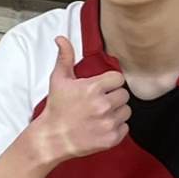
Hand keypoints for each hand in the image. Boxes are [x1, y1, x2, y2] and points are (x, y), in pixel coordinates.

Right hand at [30, 37, 127, 164]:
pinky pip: (125, 127)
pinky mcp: (111, 138)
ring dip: (116, 112)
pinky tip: (102, 126)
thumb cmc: (56, 108)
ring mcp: (108, 123)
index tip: (102, 88)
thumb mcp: (58, 80)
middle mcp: (103, 105)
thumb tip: (61, 38)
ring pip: (126, 111)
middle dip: (113, 97)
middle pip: (124, 95)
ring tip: (100, 115)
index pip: (118, 79)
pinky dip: (116, 128)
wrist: (52, 138)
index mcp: (93, 88)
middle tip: (99, 103)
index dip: (110, 83)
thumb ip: (65, 57)